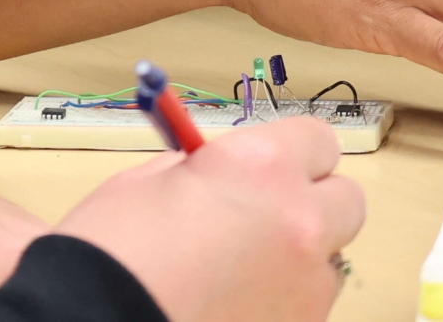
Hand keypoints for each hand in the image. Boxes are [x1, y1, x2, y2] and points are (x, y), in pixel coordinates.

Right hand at [54, 118, 363, 321]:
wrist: (96, 319)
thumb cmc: (109, 253)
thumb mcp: (148, 182)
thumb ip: (202, 171)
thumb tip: (219, 175)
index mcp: (262, 167)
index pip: (318, 139)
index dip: (290, 152)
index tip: (268, 164)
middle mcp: (300, 222)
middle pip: (346, 200)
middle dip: (311, 202)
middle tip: (264, 214)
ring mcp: (307, 288)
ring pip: (330, 260)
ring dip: (299, 257)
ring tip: (241, 271)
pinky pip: (308, 305)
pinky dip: (282, 301)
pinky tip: (234, 303)